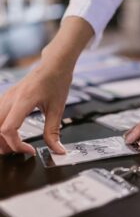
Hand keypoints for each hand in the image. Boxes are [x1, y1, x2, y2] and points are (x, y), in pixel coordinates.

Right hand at [0, 16, 93, 154]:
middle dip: (5, 145)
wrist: (53, 65)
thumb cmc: (56, 82)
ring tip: (14, 145)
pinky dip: (0, 127)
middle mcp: (10, 98)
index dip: (16, 144)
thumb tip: (57, 150)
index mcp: (24, 100)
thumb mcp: (58, 109)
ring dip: (0, 137)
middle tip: (20, 151)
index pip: (8, 129)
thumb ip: (53, 131)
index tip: (29, 150)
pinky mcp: (7, 97)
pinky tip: (11, 133)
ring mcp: (6, 97)